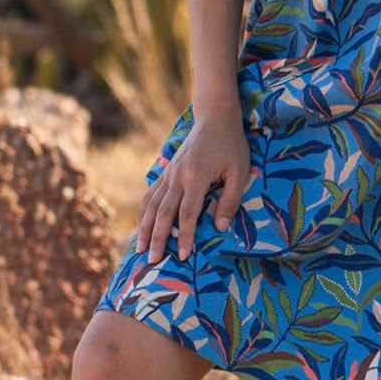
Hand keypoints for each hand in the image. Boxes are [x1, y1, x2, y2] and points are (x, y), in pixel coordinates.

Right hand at [136, 105, 250, 263]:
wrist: (215, 118)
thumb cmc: (232, 145)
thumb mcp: (240, 171)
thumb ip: (230, 200)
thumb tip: (221, 228)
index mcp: (196, 177)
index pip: (187, 213)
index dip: (185, 236)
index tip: (183, 256)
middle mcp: (177, 176)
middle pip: (163, 213)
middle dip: (157, 238)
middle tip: (153, 261)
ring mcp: (169, 173)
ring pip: (152, 204)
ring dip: (145, 228)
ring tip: (141, 249)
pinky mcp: (166, 171)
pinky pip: (150, 194)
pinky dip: (144, 212)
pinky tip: (141, 226)